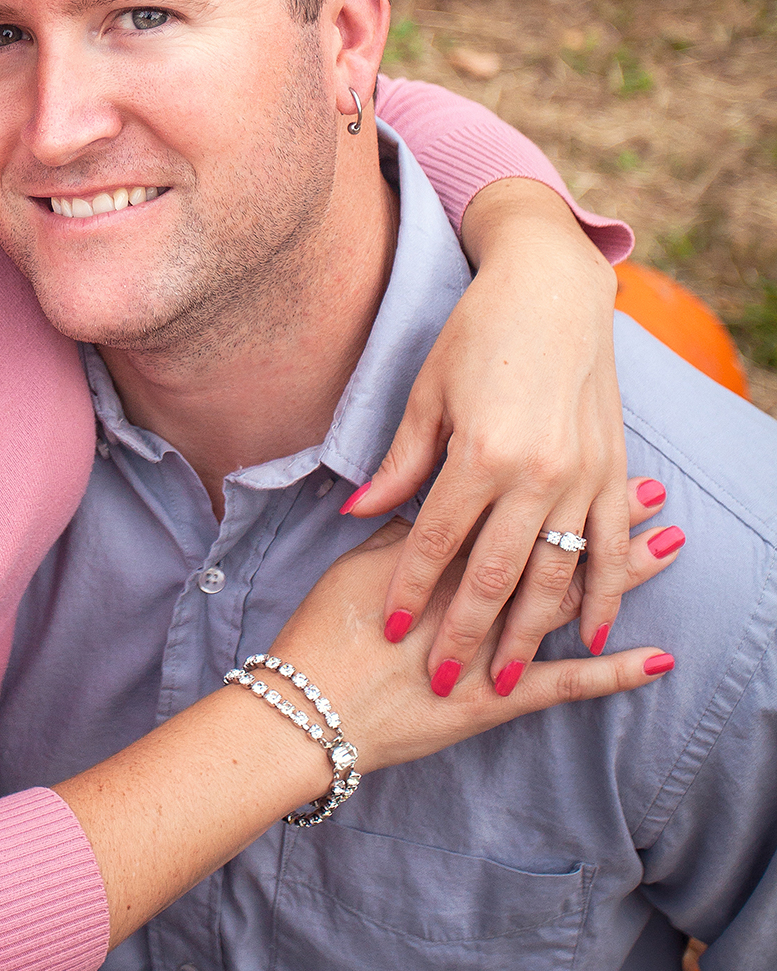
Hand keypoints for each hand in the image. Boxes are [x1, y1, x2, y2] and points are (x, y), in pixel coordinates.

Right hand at [266, 520, 675, 778]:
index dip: (552, 479)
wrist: (305, 709)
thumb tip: (423, 489)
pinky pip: (566, 685)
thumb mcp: (356, 562)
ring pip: (569, 601)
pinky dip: (613, 674)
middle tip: (655, 490)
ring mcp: (491, 646)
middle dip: (606, 517)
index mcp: (440, 550)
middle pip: (552, 543)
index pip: (505, 506)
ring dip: (623, 577)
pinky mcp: (496, 699)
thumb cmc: (322, 632)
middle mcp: (475, 592)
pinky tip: (659, 660)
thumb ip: (398, 526)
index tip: (592, 446)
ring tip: (669, 547)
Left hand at [345, 177, 651, 688]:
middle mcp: (537, 473)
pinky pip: (611, 549)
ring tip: (501, 676)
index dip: (411, 588)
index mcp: (482, 453)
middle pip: (495, 575)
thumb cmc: (478, 334)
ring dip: (529, 633)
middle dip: (465, 632)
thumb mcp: (427, 393)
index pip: (435, 540)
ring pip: (556, 575)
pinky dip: (603, 596)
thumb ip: (401, 463)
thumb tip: (358, 514)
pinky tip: (588, 634)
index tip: (390, 627)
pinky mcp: (613, 471)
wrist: (553, 290)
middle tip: (441, 680)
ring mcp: (583, 477)